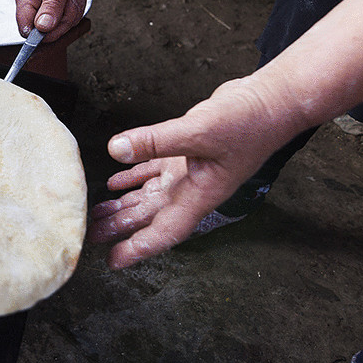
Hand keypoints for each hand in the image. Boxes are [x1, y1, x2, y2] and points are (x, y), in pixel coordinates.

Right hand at [14, 0, 89, 40]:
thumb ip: (52, 3)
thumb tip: (42, 27)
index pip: (25, 27)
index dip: (42, 31)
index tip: (58, 20)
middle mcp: (32, 5)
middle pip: (47, 32)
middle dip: (65, 17)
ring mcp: (43, 9)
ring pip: (60, 27)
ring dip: (73, 10)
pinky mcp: (54, 11)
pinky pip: (68, 21)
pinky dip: (76, 8)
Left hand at [86, 76, 305, 268]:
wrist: (273, 101)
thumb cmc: (249, 122)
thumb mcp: (199, 130)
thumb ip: (155, 141)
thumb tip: (116, 149)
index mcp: (199, 195)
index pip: (164, 231)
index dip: (138, 248)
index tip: (113, 261)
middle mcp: (192, 188)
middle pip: (149, 217)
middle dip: (120, 229)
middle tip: (89, 237)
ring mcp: (189, 171)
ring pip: (149, 196)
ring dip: (123, 205)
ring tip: (96, 214)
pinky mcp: (187, 152)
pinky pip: (153, 171)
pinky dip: (133, 177)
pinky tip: (113, 181)